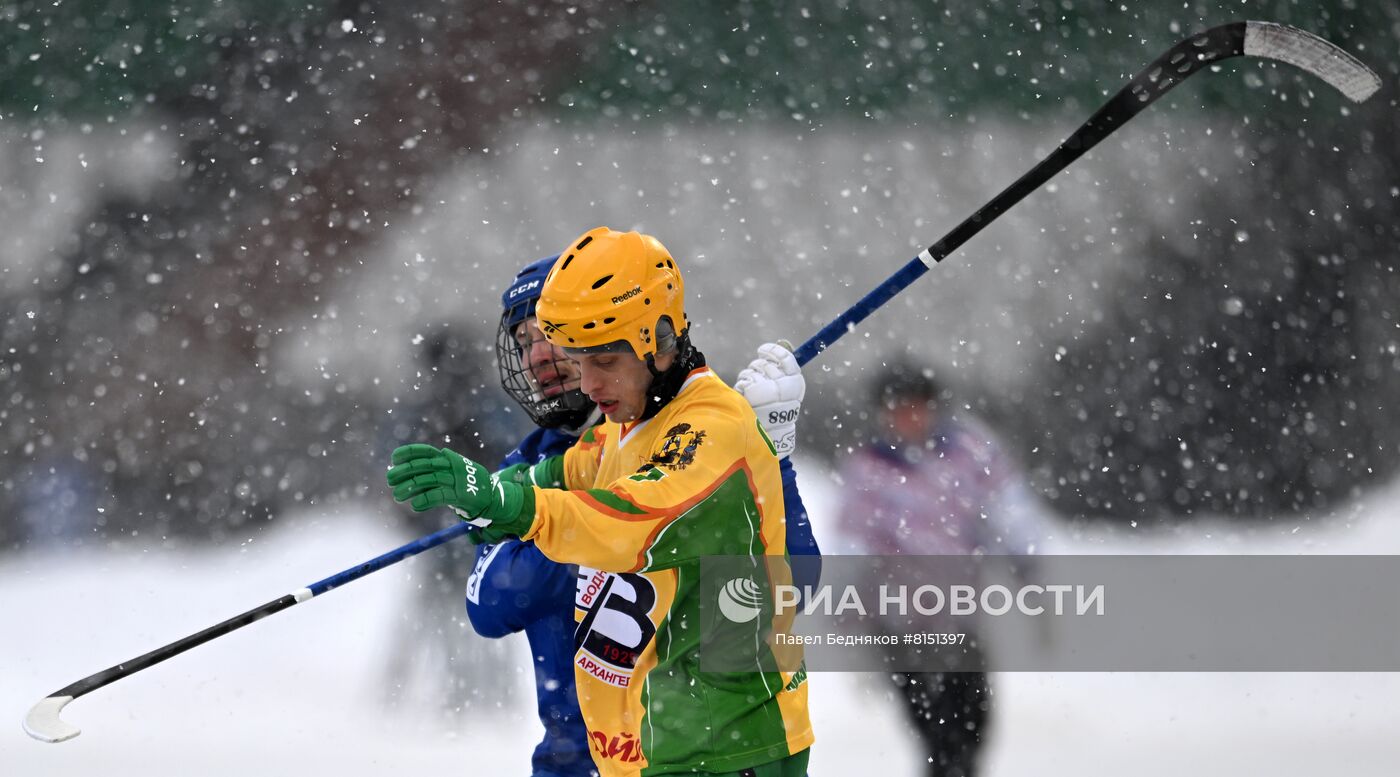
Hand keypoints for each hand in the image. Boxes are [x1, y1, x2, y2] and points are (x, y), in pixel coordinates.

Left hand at [386, 444, 532, 534]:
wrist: (493, 498)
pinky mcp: (461, 494)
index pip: (427, 452)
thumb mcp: (454, 472)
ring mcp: (458, 479)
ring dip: (410, 487)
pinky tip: (415, 505)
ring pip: (429, 480)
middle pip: (424, 465)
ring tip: (397, 496)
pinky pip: (439, 495)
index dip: (410, 453)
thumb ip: (435, 471)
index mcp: (450, 458)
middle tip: (389, 479)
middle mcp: (453, 466)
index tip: (395, 457)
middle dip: (405, 471)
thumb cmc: (468, 486)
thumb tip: (409, 474)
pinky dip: (425, 500)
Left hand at [734, 342, 803, 457]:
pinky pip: (744, 380)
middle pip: (766, 364)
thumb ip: (783, 369)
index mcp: (796, 384)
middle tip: (756, 378)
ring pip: (752, 370)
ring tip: (751, 392)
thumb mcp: (786, 391)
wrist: (771, 439)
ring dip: (748, 377)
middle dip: (757, 368)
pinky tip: (746, 395)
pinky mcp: (753, 393)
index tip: (763, 350)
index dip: (774, 352)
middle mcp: (783, 385)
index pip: (786, 359)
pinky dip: (742, 385)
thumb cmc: (777, 414)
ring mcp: (768, 388)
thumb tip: (784, 343)